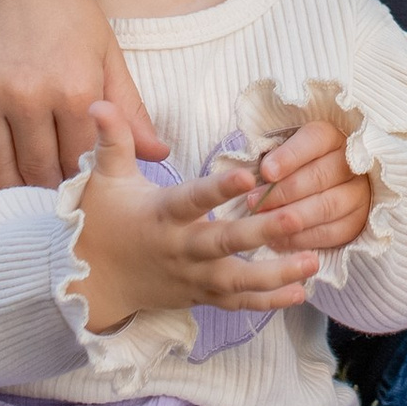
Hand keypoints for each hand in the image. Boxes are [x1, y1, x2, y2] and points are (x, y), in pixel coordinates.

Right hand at [0, 0, 163, 196]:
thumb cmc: (62, 10)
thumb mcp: (104, 51)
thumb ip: (128, 108)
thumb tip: (158, 156)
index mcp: (75, 89)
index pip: (81, 159)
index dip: (82, 178)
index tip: (80, 189)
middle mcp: (27, 97)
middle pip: (38, 167)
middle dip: (46, 187)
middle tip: (49, 199)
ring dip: (9, 185)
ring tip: (17, 197)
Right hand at [70, 107, 327, 331]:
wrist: (91, 282)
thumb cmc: (100, 221)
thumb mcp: (103, 177)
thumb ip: (113, 139)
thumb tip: (99, 102)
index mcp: (161, 215)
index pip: (193, 200)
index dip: (219, 190)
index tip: (248, 176)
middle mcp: (180, 249)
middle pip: (224, 244)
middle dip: (262, 233)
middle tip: (299, 218)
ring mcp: (192, 277)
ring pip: (237, 280)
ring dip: (277, 273)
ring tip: (315, 261)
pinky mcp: (199, 296)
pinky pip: (236, 302)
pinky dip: (267, 301)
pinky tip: (301, 292)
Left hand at [249, 120, 374, 267]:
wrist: (318, 189)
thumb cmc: (290, 167)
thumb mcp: (282, 150)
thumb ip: (271, 156)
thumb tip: (258, 172)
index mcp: (332, 136)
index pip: (315, 140)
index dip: (290, 156)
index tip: (265, 172)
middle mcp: (352, 163)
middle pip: (321, 176)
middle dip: (284, 191)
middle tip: (255, 202)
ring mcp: (359, 194)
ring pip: (328, 206)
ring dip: (292, 216)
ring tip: (263, 223)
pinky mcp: (357, 221)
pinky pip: (332, 233)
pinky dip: (303, 238)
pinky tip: (277, 239)